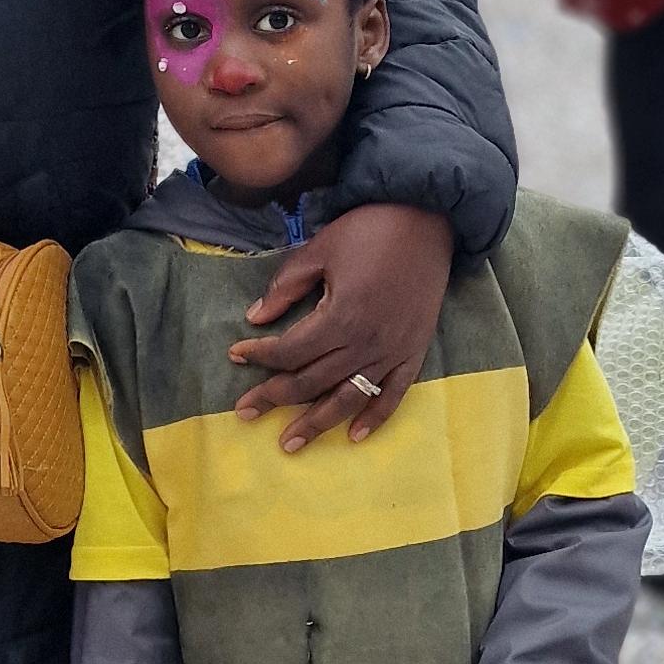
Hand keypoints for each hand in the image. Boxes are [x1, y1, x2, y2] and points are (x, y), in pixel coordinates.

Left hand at [228, 200, 452, 453]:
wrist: (427, 220)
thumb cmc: (370, 230)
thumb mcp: (319, 249)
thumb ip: (285, 287)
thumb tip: (255, 318)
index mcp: (340, 316)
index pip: (290, 351)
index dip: (259, 355)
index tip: (236, 354)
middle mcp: (365, 343)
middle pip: (311, 382)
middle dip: (273, 397)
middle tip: (243, 412)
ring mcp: (392, 352)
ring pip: (347, 399)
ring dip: (316, 424)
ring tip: (289, 443)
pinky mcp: (413, 353)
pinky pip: (393, 396)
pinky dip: (375, 418)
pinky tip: (354, 437)